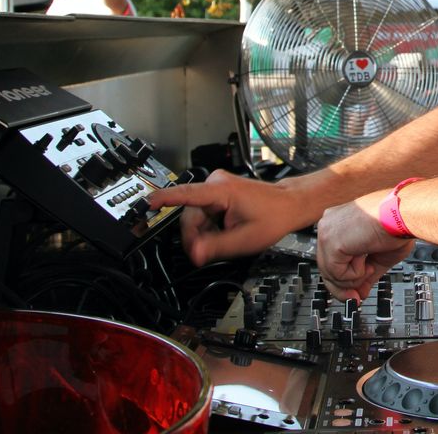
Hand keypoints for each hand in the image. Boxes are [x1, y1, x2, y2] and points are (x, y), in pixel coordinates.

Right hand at [144, 170, 304, 265]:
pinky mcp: (218, 193)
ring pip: (195, 217)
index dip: (164, 199)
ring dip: (203, 233)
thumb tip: (194, 253)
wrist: (289, 205)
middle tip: (204, 254)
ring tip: (221, 242)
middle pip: (189, 215)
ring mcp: (217, 187)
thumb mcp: (244, 240)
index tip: (148, 203)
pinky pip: (203, 214)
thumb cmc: (274, 216)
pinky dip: (209, 227)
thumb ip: (215, 247)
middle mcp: (216, 183)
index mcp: (221, 190)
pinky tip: (222, 233)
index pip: (186, 194)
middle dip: (195, 237)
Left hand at [316, 193, 414, 300]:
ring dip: (354, 277)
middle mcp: (329, 225)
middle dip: (344, 287)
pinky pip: (336, 273)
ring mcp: (327, 232)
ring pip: (331, 274)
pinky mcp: (331, 241)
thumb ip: (365, 275)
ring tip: (369, 265)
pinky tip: (365, 259)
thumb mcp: (379, 257)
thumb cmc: (397, 226)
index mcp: (339, 225)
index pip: (330, 259)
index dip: (343, 280)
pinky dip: (355, 274)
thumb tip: (360, 292)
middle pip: (326, 268)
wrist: (403, 216)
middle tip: (357, 297)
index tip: (354, 294)